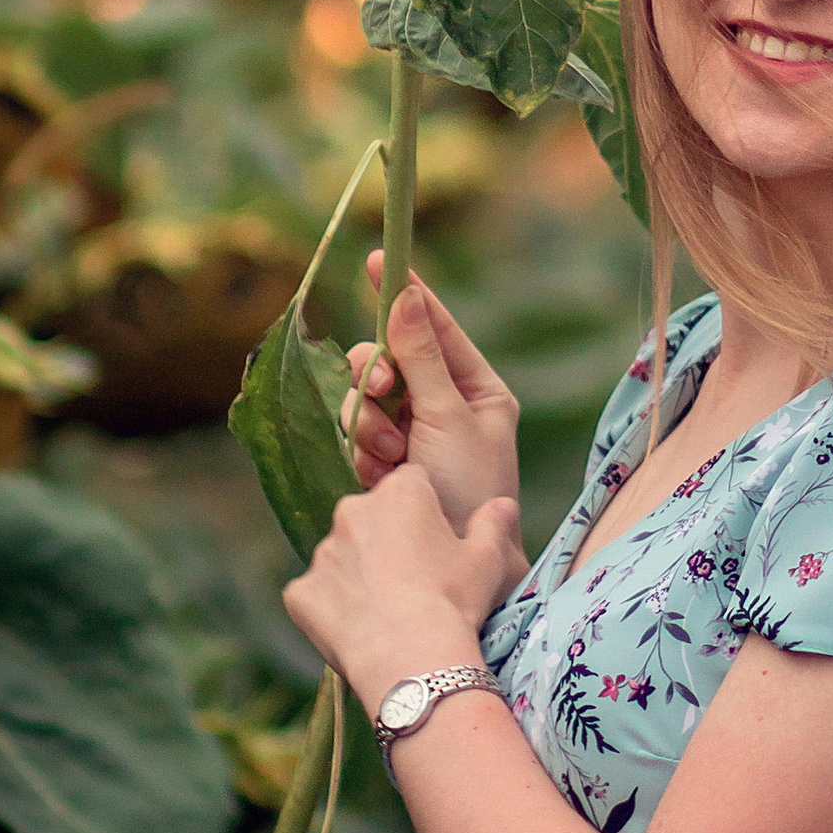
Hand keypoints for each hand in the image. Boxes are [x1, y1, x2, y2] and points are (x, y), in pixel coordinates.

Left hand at [282, 462, 524, 720]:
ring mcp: (322, 552)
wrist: (412, 658)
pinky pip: (314, 596)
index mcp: (399, 493)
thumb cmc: (454, 601)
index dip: (424, 515)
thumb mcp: (488, 559)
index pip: (410, 485)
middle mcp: (352, 511)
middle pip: (369, 518)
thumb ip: (493, 524)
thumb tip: (504, 504)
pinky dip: (331, 610)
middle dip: (384, 541)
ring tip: (385, 613)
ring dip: (357, 576)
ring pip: (341, 558)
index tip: (434, 546)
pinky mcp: (300, 592)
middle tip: (410, 581)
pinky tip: (357, 632)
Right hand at [340, 262, 519, 535]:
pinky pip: (355, 435)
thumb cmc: (471, 491)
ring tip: (390, 458)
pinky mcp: (385, 467)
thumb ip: (423, 358)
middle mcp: (444, 408)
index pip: (437, 328)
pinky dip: (363, 451)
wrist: (456, 570)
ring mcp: (412, 438)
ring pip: (365, 398)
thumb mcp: (450, 418)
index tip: (378, 261)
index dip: (407, 296)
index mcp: (477, 390)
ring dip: (369, 423)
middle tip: (381, 390)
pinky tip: (379, 477)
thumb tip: (406, 297)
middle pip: (389, 359)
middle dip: (377, 374)